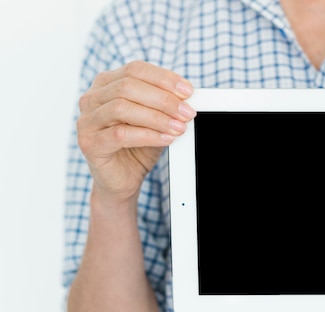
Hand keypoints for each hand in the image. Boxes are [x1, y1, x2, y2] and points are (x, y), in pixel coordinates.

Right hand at [76, 60, 195, 204]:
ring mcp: (87, 120)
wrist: (122, 179)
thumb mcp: (155, 121)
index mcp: (107, 84)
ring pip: (122, 108)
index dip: (164, 78)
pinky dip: (148, 135)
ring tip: (179, 127)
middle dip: (164, 99)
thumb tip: (187, 99)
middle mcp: (92, 98)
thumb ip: (165, 106)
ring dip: (157, 117)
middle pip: (128, 86)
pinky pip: (120, 134)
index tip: (188, 91)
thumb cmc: (137, 146)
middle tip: (187, 112)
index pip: (136, 69)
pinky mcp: (89, 143)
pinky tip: (166, 139)